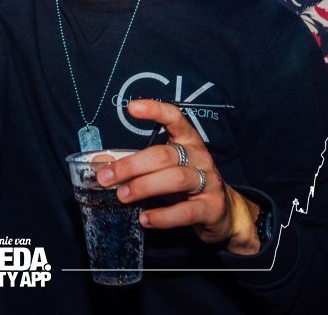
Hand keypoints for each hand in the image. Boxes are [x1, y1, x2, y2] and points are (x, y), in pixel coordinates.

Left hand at [95, 99, 261, 255]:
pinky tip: (145, 218)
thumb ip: (139, 165)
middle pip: (164, 154)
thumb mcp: (166, 170)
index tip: (132, 108)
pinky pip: (185, 211)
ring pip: (174, 178)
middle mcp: (200, 157)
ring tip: (122, 195)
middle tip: (106, 177)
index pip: (175, 118)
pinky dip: (163, 216)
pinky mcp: (211, 208)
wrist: (224, 214)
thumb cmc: (188, 186)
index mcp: (189, 141)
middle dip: (131, 165)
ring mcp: (209, 182)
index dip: (155, 111)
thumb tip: (102, 164)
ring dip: (144, 186)